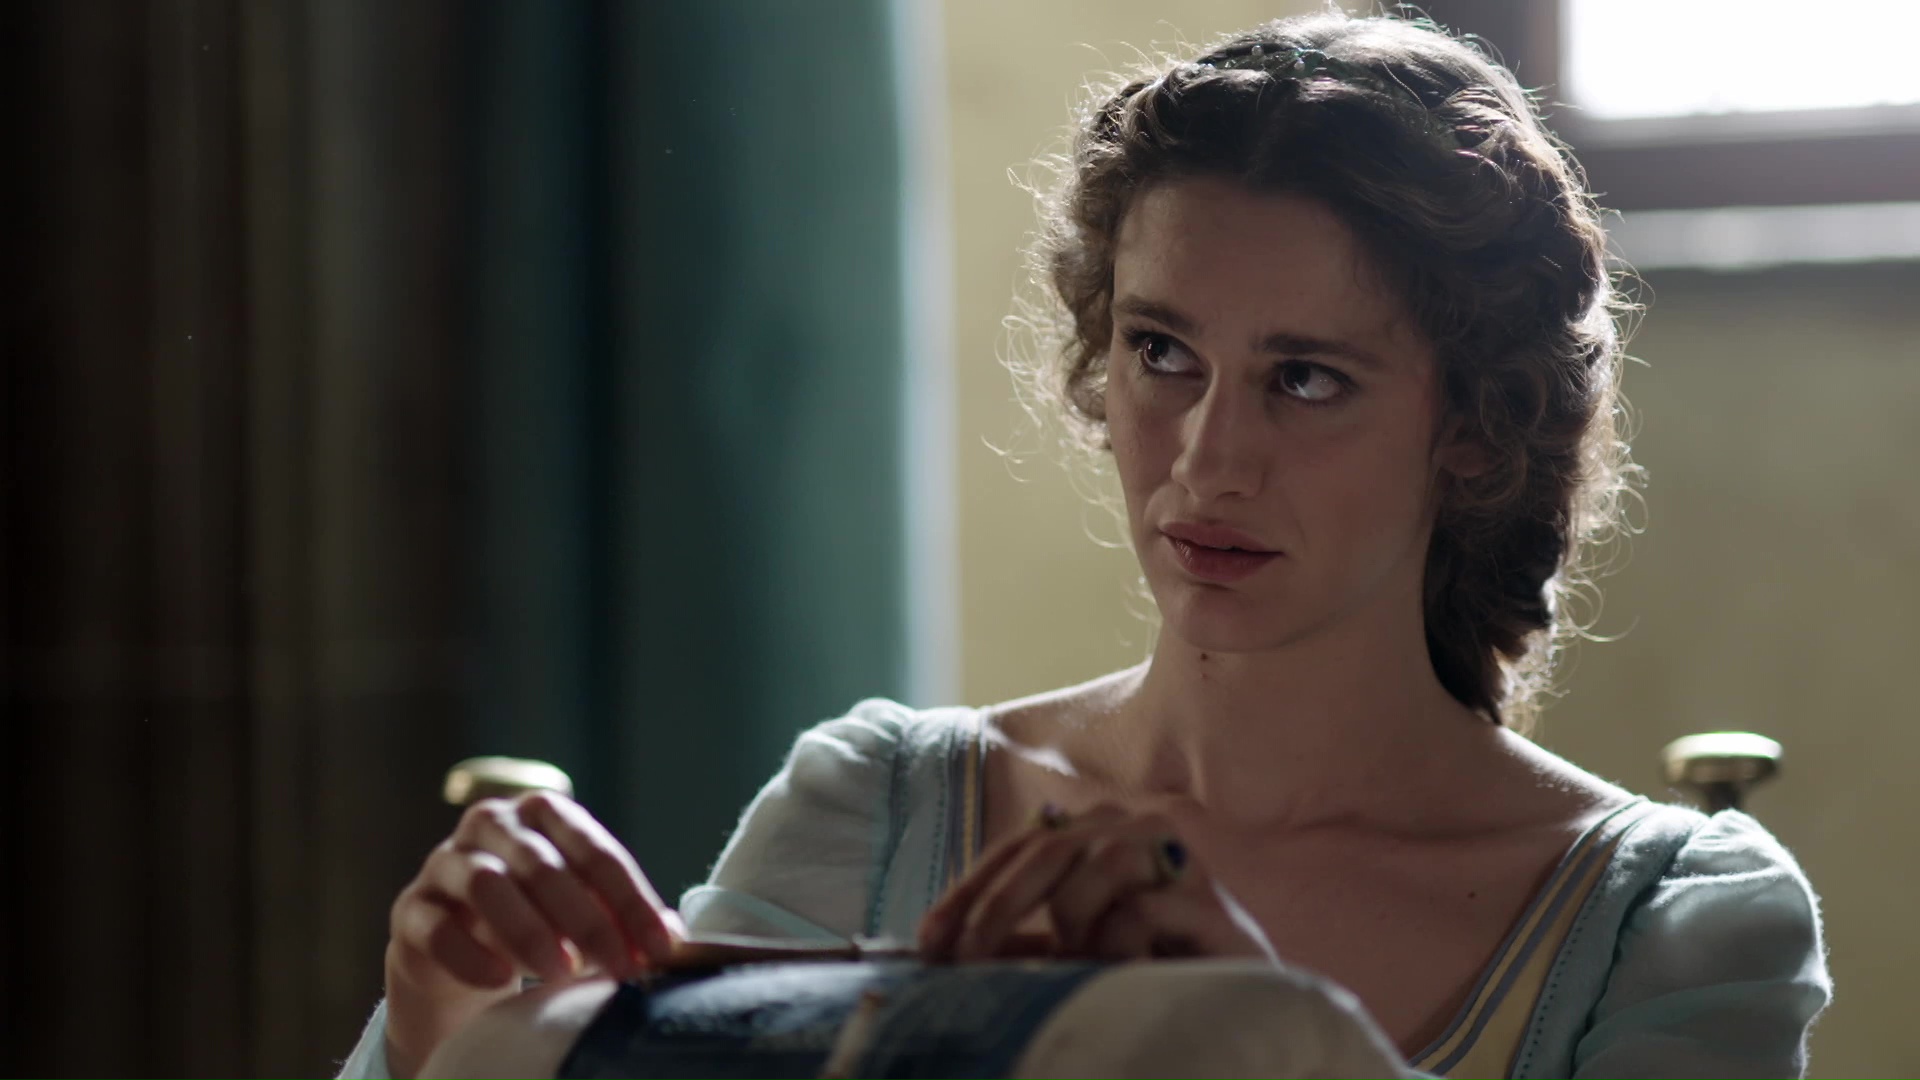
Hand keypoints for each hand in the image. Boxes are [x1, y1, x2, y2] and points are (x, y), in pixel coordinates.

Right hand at [382, 792, 683, 1079]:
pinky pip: (436, 926)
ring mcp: (445, 862)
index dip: (631, 902)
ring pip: (487, 883)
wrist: (452, 947)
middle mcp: (493, 824)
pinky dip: (470, 954)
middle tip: (619, 969)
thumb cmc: (534, 916)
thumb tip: (673, 939)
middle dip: (589, 921)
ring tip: (561, 974)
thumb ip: (622, 916)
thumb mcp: (581, 909)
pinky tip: (498, 982)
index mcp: (544, 812)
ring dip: (530, 931)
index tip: (660, 949)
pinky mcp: (411, 908)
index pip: (596, 852)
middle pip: (545, 865)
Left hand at [916, 802, 1277, 964]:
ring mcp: (1174, 858)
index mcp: (1093, 831)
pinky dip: (1115, 945)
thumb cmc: (1146, 967)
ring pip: (1095, 864)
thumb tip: (941, 947)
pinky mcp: (1209, 901)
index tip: (928, 943)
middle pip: (1046, 850)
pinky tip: (1117, 970)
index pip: (1015, 847)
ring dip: (1071, 922)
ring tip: (1076, 961)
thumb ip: (1021, 940)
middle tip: (969, 961)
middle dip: (996, 908)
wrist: (1239, 1000)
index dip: (967, 892)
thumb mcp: (1071, 949)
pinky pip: (1138, 912)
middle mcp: (1132, 828)